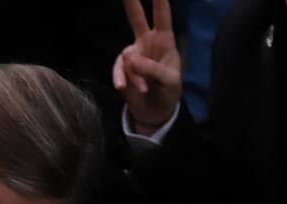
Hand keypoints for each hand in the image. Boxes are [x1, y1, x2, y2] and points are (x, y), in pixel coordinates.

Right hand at [113, 0, 182, 132]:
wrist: (155, 111)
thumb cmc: (168, 91)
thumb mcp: (167, 81)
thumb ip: (151, 68)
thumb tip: (129, 56)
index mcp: (164, 41)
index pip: (162, 17)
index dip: (160, 2)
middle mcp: (147, 43)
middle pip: (136, 19)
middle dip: (131, 4)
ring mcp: (133, 55)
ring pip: (127, 56)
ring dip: (133, 74)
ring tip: (143, 88)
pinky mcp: (122, 69)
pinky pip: (118, 70)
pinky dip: (121, 78)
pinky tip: (123, 87)